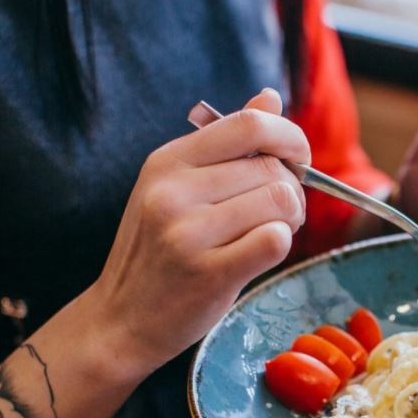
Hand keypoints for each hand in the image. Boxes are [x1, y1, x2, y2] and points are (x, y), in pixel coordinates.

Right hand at [86, 88, 308, 377]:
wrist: (120, 319)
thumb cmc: (156, 252)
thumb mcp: (176, 187)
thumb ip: (226, 144)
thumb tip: (269, 97)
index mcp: (167, 161)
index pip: (250, 124)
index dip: (290, 137)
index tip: (297, 160)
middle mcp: (174, 191)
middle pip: (272, 168)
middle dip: (292, 189)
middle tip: (279, 214)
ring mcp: (188, 232)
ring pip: (280, 202)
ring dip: (290, 220)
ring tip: (267, 234)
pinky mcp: (208, 272)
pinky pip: (275, 240)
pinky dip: (280, 246)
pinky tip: (259, 255)